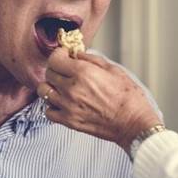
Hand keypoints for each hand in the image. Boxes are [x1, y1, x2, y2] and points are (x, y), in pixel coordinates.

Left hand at [37, 48, 160, 150]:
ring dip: (51, 86)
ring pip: (44, 91)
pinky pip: (48, 111)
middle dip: (56, 68)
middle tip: (65, 70)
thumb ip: (92, 60)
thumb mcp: (114, 70)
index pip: (55, 59)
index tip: (64, 55)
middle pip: (49, 73)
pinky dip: (52, 105)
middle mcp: (72, 89)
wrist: (133, 123)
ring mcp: (68, 106)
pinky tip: (63, 102)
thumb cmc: (129, 98)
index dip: (58, 54)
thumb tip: (77, 54)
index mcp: (83, 73)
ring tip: (62, 87)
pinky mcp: (69, 121)